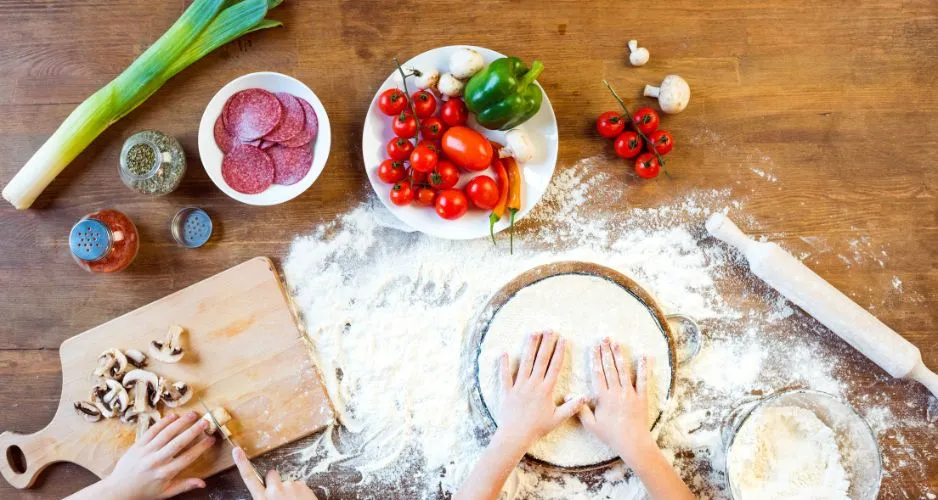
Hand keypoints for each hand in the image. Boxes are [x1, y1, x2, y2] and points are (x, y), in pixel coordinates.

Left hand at [100, 412, 215, 498]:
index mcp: (165, 473)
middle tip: (205, 421)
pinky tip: (173, 416)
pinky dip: (162, 423)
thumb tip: (203, 484)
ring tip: (192, 414)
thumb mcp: (166, 493)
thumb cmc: (144, 492)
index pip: (187, 458)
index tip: (211, 439)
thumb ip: (185, 485)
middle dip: (193, 431)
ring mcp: (146, 452)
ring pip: (165, 434)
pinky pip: (151, 431)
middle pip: (178, 443)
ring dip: (180, 423)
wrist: (118, 490)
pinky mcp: (137, 446)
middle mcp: (156, 461)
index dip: (201, 447)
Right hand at [234, 447, 317, 498]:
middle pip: (271, 474)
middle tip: (280, 495)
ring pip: (286, 482)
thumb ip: (264, 497)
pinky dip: (300, 492)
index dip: (242, 463)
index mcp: (262, 499)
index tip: (237, 450)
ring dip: (289, 490)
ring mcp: (289, 486)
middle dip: (275, 481)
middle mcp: (274, 490)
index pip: (249, 478)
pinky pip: (298, 485)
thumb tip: (264, 494)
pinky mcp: (302, 485)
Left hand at [495, 331, 585, 449]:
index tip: (563, 339)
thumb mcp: (558, 419)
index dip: (559, 352)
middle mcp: (533, 384)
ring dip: (529, 347)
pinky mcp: (507, 391)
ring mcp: (519, 386)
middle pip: (541, 360)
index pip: (555, 366)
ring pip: (525, 363)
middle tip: (549, 330)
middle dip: (546, 343)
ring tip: (533, 333)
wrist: (516, 435)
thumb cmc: (537, 428)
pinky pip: (504, 375)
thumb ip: (572, 407)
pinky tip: (504, 352)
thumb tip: (586, 397)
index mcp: (546, 390)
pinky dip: (503, 364)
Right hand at [578, 339, 655, 465]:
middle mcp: (617, 392)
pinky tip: (643, 356)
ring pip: (623, 371)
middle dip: (605, 352)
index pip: (598, 373)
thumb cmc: (611, 435)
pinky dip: (643, 368)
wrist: (633, 443)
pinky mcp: (641, 397)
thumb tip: (570, 395)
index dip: (595, 359)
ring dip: (619, 355)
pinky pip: (642, 380)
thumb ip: (581, 409)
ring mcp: (630, 393)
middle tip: (603, 338)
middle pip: (610, 368)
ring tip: (615, 342)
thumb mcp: (592, 425)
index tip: (593, 347)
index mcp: (604, 397)